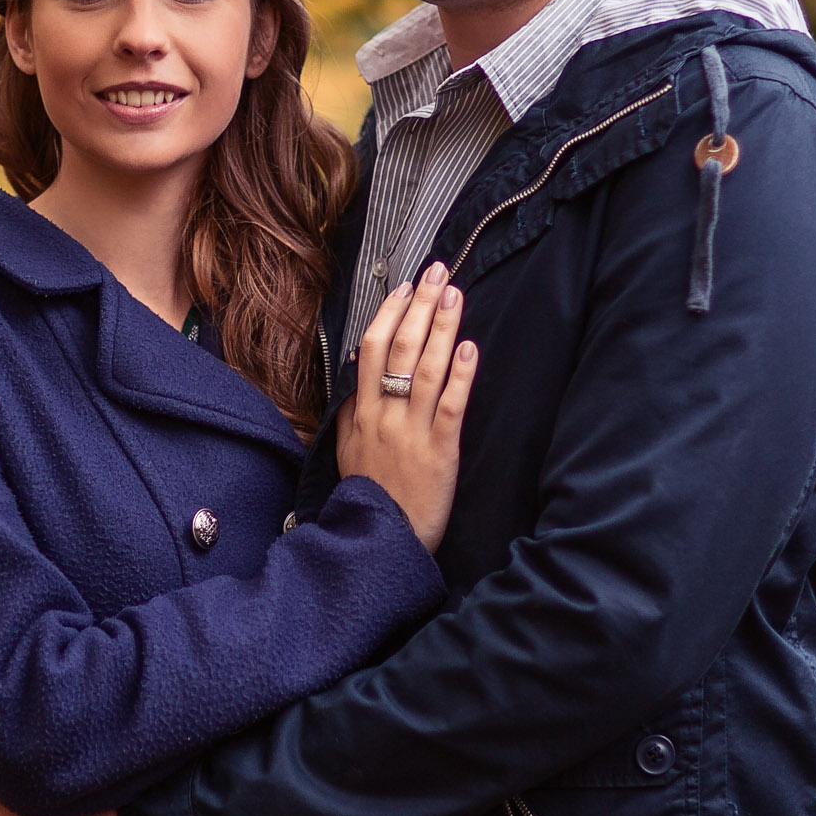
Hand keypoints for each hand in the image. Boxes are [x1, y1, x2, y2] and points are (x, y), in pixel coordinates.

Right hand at [336, 262, 478, 551]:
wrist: (382, 543)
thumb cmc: (370, 498)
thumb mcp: (345, 454)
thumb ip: (347, 414)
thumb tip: (352, 378)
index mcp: (362, 413)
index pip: (370, 349)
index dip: (389, 314)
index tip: (406, 287)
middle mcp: (385, 415)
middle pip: (399, 348)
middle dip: (420, 306)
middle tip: (439, 271)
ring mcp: (412, 432)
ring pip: (425, 369)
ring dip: (442, 328)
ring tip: (456, 295)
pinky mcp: (439, 452)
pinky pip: (450, 407)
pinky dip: (460, 376)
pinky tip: (470, 348)